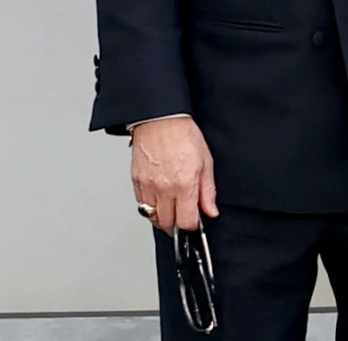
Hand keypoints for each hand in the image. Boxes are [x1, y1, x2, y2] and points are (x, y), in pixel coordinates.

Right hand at [130, 116, 217, 234]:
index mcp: (184, 185)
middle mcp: (163, 189)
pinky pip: (141, 204)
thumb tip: (211, 211)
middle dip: (177, 226)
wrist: (160, 120)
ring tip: (171, 210)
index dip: (193, 227)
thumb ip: (208, 191)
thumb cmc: (183, 135)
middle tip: (183, 218)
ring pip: (152, 217)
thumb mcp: (206, 162)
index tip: (196, 223)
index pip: (186, 222)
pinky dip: (150, 206)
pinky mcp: (136, 181)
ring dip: (162, 218)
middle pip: (167, 224)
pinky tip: (159, 199)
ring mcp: (147, 186)